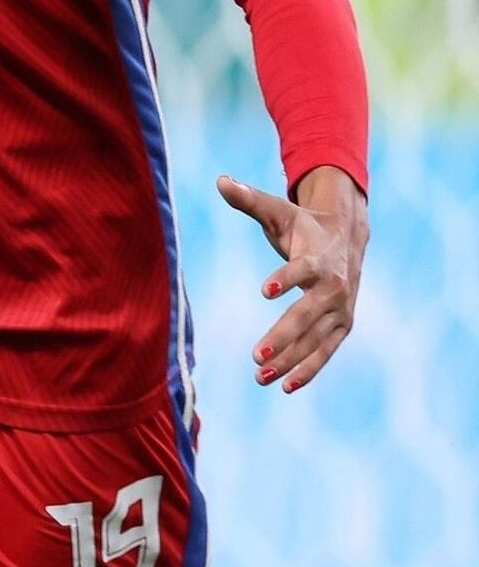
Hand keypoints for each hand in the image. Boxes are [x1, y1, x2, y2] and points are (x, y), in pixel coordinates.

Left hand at [217, 164, 367, 392]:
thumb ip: (249, 198)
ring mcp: (341, 310)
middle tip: (256, 354)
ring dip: (290, 360)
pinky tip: (285, 386)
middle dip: (283, 335)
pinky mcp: (342, 326)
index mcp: (319, 257)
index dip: (285, 277)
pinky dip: (308, 370)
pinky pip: (325, 352)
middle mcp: (334, 287)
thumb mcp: (278, 210)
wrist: (346, 237)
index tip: (265, 289)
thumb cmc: (303, 225)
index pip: (302, 269)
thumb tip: (220, 180)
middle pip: (307, 314)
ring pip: (315, 340)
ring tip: (259, 375)